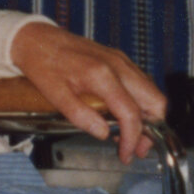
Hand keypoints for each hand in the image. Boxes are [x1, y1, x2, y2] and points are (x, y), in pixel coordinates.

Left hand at [9, 21, 165, 162]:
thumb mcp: (55, 95)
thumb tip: (103, 133)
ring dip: (147, 116)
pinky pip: (141, 83)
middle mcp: (118, 65)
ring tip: (128, 135)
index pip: (131, 113)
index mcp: (103, 75)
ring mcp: (121, 60)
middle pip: (155, 100)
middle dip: (152, 128)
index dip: (132, 138)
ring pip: (151, 92)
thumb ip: (81, 116)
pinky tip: (122, 115)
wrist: (37, 38)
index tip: (126, 154)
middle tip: (137, 147)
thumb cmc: (43, 63)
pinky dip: (139, 102)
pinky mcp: (119, 59)